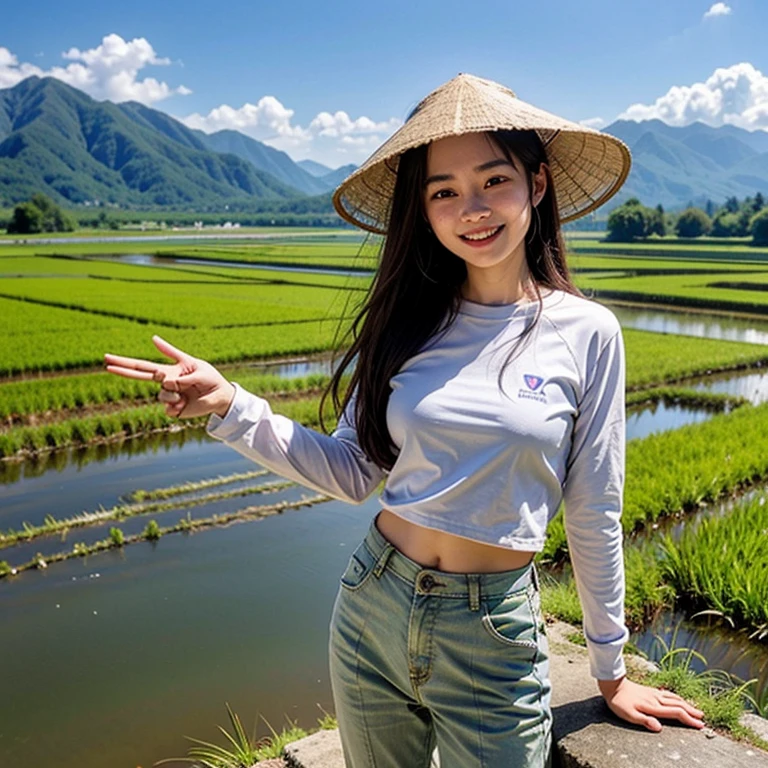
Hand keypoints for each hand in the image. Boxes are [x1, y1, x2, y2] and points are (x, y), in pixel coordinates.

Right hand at [104, 336, 235, 418]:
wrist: (221, 396)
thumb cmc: (209, 378)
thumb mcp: (195, 366)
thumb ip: (176, 367)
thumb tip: (157, 353)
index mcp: (168, 371)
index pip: (143, 366)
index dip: (125, 363)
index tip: (107, 358)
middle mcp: (165, 383)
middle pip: (139, 376)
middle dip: (123, 370)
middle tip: (105, 364)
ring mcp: (168, 397)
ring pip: (162, 395)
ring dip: (174, 393)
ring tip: (188, 392)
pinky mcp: (174, 410)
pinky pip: (169, 409)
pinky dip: (179, 405)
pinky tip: (187, 403)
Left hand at [598, 676, 704, 731]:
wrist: (612, 684)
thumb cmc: (619, 702)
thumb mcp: (629, 715)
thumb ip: (644, 721)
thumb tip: (659, 728)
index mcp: (653, 706)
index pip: (675, 713)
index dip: (689, 719)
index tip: (699, 725)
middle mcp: (656, 698)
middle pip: (678, 705)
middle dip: (691, 712)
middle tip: (702, 718)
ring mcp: (654, 693)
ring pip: (674, 698)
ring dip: (686, 704)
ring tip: (695, 709)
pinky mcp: (650, 690)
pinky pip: (668, 694)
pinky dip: (677, 698)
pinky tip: (678, 699)